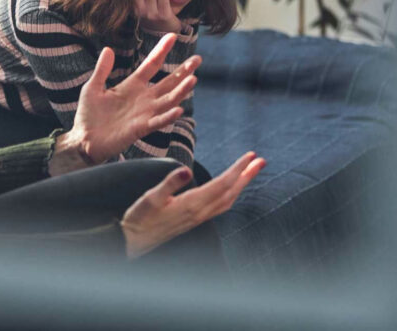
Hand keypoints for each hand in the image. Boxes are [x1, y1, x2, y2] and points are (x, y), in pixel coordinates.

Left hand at [53, 33, 200, 172]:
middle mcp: (143, 98)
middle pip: (168, 82)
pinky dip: (169, 116)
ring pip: (168, 100)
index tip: (172, 35)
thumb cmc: (88, 115)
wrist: (84, 140)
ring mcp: (144, 113)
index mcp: (132, 85)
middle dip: (183, 71)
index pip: (152, 64)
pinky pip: (158, 121)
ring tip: (194, 79)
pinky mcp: (141, 128)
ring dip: (181, 91)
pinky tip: (179, 109)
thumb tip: (108, 49)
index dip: (161, 50)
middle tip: (198, 59)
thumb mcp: (93, 87)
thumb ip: (102, 70)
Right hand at [121, 152, 266, 258]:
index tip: (250, 156)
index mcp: (192, 204)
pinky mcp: (195, 220)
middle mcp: (200, 212)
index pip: (222, 184)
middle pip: (231, 191)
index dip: (238, 169)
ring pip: (228, 199)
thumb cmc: (140, 218)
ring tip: (251, 171)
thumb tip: (185, 170)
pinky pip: (221, 206)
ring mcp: (199, 217)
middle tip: (261, 161)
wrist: (134, 241)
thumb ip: (169, 183)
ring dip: (242, 184)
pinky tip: (231, 189)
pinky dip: (231, 193)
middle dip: (247, 175)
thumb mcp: (150, 198)